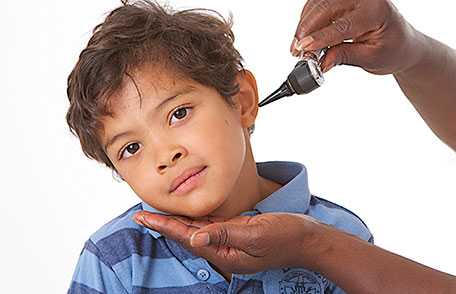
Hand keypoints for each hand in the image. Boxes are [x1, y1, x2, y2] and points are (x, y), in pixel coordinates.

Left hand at [133, 211, 326, 273]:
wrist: (307, 239)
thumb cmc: (284, 237)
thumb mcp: (255, 235)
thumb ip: (224, 234)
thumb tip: (195, 237)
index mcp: (225, 253)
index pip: (187, 238)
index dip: (164, 226)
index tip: (143, 217)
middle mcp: (223, 248)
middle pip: (187, 234)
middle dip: (165, 223)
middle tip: (142, 213)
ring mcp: (230, 240)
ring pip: (198, 229)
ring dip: (177, 220)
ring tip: (158, 211)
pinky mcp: (238, 230)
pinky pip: (212, 224)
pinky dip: (196, 217)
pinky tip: (188, 211)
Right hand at [291, 0, 425, 74]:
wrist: (400, 42)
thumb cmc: (391, 50)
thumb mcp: (370, 59)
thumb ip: (344, 57)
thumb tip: (321, 62)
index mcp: (377, 11)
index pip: (343, 24)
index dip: (321, 38)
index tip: (304, 49)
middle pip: (327, 7)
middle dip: (307, 29)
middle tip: (297, 49)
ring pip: (319, 3)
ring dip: (304, 24)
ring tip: (297, 46)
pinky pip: (319, 3)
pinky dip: (308, 18)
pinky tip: (303, 35)